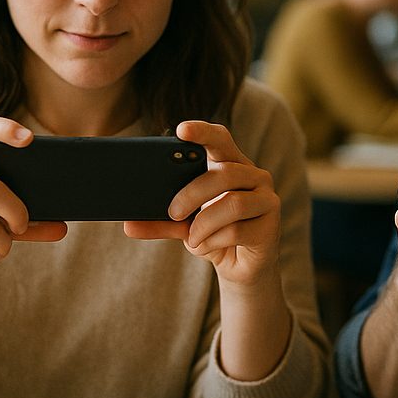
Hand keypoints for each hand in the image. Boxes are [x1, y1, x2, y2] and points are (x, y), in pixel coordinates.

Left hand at [124, 120, 281, 286]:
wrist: (238, 268)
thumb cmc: (213, 235)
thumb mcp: (184, 225)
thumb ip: (161, 221)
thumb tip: (127, 225)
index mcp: (232, 164)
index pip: (221, 139)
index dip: (203, 132)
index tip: (182, 130)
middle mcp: (255, 176)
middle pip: (224, 173)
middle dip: (193, 193)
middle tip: (173, 212)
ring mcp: (267, 200)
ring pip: (233, 203)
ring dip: (204, 224)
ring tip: (191, 238)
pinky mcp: (270, 227)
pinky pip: (237, 230)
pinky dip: (214, 241)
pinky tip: (207, 246)